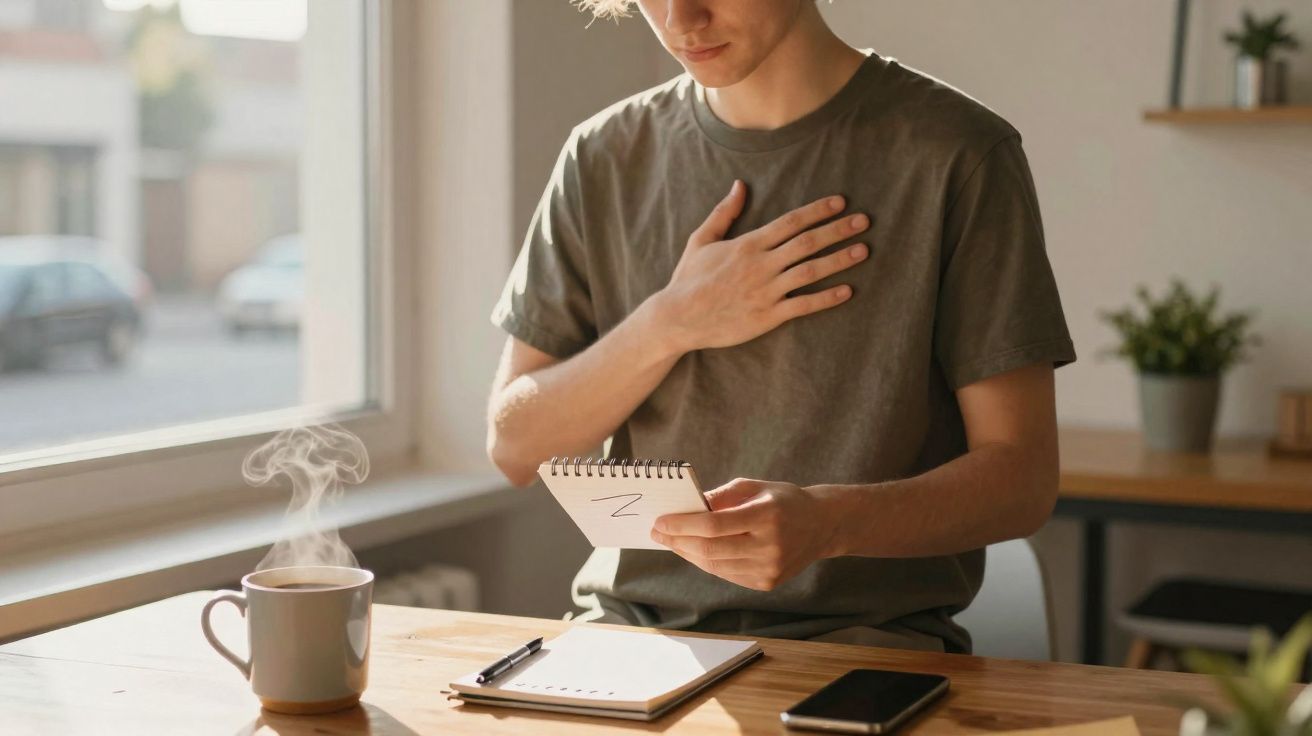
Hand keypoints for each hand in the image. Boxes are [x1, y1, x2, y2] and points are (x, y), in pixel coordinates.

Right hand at [650, 180, 870, 353]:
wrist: (677, 317)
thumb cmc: (689, 279)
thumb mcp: (702, 240)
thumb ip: (724, 213)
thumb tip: (740, 185)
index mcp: (749, 244)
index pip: (791, 222)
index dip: (818, 211)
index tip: (841, 203)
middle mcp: (761, 264)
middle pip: (808, 243)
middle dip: (838, 230)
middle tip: (865, 221)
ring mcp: (766, 291)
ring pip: (811, 271)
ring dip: (839, 260)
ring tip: (863, 251)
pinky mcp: (767, 316)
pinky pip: (803, 305)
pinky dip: (827, 298)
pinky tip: (847, 291)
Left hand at [650, 478, 841, 590]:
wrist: (822, 526)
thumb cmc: (784, 500)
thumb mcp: (755, 487)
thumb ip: (721, 497)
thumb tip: (688, 508)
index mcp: (766, 516)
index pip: (714, 526)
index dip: (682, 525)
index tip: (660, 522)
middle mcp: (769, 546)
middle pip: (710, 549)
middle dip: (678, 541)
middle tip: (658, 533)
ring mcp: (769, 568)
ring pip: (715, 565)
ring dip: (688, 554)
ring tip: (672, 542)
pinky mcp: (767, 582)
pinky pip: (727, 574)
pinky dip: (706, 562)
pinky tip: (694, 551)